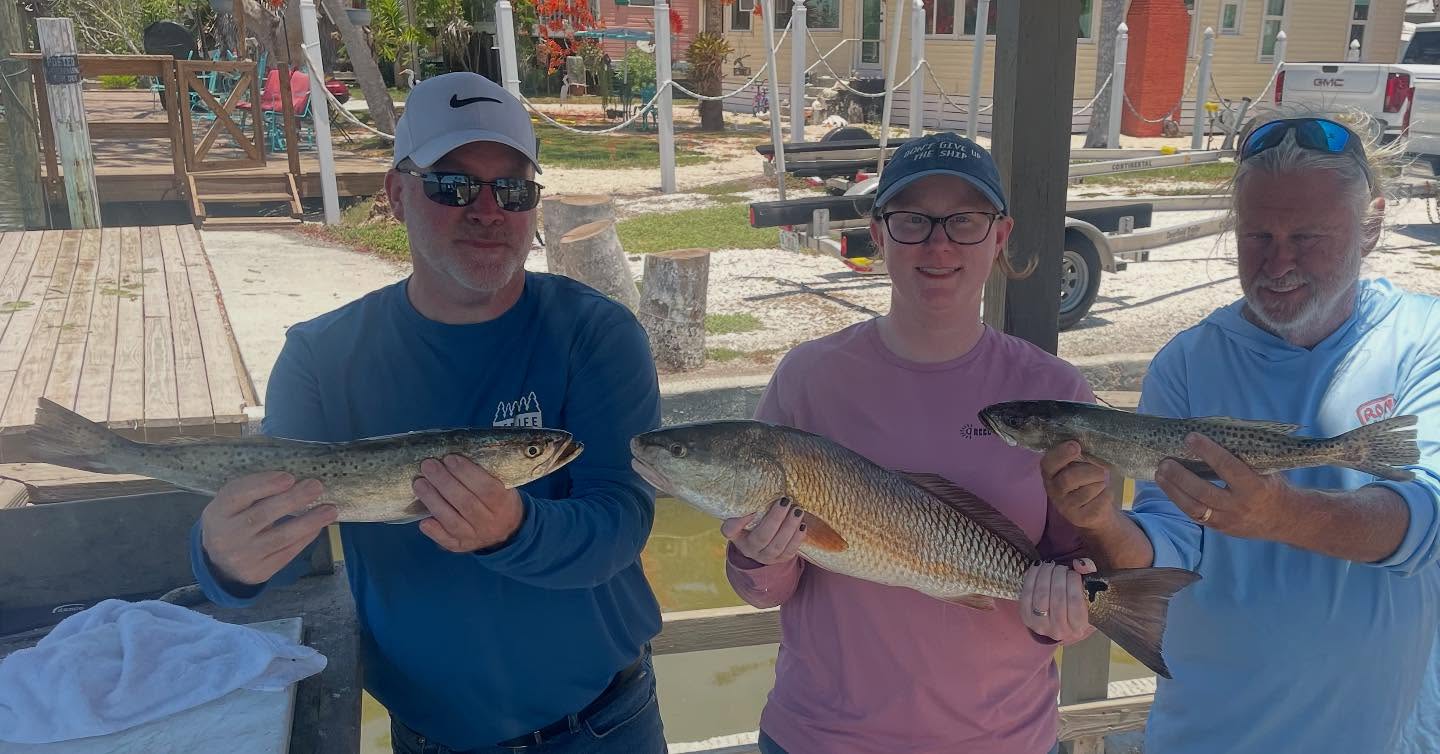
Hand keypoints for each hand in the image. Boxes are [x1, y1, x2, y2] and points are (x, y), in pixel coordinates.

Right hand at [200, 472, 337, 585]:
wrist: (219, 562)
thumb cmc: (233, 521)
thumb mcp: (232, 504)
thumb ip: (254, 492)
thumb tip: (294, 481)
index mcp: (218, 512)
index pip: (238, 495)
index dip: (264, 485)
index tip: (289, 477)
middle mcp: (227, 536)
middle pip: (262, 515)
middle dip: (292, 500)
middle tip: (316, 486)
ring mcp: (242, 556)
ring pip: (280, 537)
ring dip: (309, 522)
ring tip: (330, 510)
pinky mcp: (259, 572)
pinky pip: (287, 553)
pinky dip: (305, 538)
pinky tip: (318, 526)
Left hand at [413, 454, 524, 552]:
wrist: (508, 531)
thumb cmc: (499, 500)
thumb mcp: (502, 486)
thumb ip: (485, 475)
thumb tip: (454, 458)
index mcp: (504, 504)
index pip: (486, 488)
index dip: (467, 473)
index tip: (450, 458)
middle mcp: (490, 522)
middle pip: (466, 503)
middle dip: (444, 482)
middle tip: (428, 465)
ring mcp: (475, 537)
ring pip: (453, 521)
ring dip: (433, 501)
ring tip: (419, 483)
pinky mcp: (461, 546)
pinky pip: (446, 540)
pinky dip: (434, 530)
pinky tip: (422, 519)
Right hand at [721, 496, 805, 565]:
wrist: (764, 543)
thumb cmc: (755, 520)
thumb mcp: (748, 512)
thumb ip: (751, 501)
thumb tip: (762, 479)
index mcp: (737, 535)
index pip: (730, 531)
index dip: (737, 523)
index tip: (750, 509)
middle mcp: (749, 548)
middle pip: (761, 537)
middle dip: (775, 519)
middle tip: (785, 501)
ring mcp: (765, 556)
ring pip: (777, 546)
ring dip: (789, 527)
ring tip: (797, 510)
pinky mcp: (780, 559)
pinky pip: (789, 551)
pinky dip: (797, 538)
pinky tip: (802, 525)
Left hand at [1020, 558, 1098, 642]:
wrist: (1057, 623)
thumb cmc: (1075, 606)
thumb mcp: (1087, 595)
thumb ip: (1089, 575)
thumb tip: (1079, 563)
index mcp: (1078, 627)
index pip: (1075, 603)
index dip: (1073, 583)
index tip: (1073, 572)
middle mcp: (1059, 630)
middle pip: (1057, 599)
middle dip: (1058, 577)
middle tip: (1061, 567)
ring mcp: (1041, 626)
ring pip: (1041, 596)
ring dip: (1045, 575)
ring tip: (1050, 565)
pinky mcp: (1026, 618)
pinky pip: (1027, 595)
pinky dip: (1031, 578)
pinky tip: (1037, 567)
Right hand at [1041, 441, 1119, 530]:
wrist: (1095, 511)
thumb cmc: (1086, 482)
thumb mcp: (1079, 467)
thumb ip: (1078, 456)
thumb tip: (1085, 443)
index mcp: (1050, 474)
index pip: (1048, 463)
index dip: (1061, 454)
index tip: (1076, 446)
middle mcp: (1053, 491)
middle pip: (1070, 478)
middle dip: (1091, 471)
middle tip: (1102, 471)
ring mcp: (1065, 507)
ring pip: (1088, 490)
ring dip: (1101, 484)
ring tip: (1101, 484)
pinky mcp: (1079, 518)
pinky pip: (1099, 501)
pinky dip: (1107, 495)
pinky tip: (1102, 496)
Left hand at [1155, 433, 1293, 540]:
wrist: (1288, 520)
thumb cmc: (1272, 486)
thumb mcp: (1265, 470)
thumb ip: (1241, 458)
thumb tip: (1212, 434)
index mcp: (1255, 487)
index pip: (1228, 467)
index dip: (1209, 452)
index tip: (1191, 437)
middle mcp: (1240, 506)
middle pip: (1204, 492)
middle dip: (1181, 477)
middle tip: (1165, 462)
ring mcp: (1228, 520)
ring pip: (1194, 508)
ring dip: (1173, 490)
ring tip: (1159, 474)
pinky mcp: (1220, 528)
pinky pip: (1195, 515)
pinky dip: (1179, 500)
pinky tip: (1168, 487)